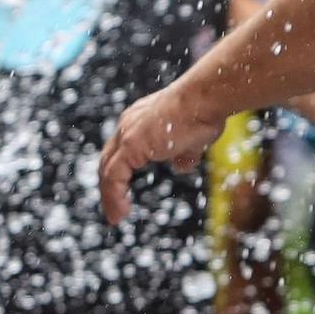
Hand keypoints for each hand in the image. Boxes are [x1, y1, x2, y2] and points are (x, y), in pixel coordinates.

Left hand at [98, 83, 224, 224]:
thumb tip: (181, 167)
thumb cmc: (205, 113)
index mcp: (141, 119)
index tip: (124, 189)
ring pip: (107, 170)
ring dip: (109, 196)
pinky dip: (113, 197)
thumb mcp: (194, 139)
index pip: (123, 148)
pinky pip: (113, 177)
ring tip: (116, 216)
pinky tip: (120, 214)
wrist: (207, 97)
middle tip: (115, 205)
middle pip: (109, 159)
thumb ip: (184, 153)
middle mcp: (129, 123)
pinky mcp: (130, 145)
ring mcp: (128, 133)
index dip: (122, 170)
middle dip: (110, 184)